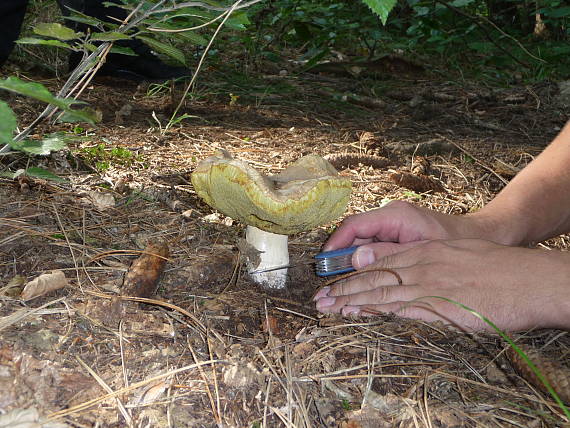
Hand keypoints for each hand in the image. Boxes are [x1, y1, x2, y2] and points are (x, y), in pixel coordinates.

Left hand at [314, 239, 569, 330]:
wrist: (526, 278)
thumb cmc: (495, 267)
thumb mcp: (454, 254)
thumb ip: (424, 258)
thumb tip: (399, 265)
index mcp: (424, 251)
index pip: (378, 259)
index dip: (352, 270)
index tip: (333, 280)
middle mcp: (420, 264)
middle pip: (372, 274)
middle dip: (342, 286)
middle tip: (319, 298)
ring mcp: (428, 284)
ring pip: (380, 290)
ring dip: (350, 299)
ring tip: (327, 306)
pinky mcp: (438, 304)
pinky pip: (400, 306)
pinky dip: (376, 309)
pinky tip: (359, 313)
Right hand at [324, 201, 502, 268]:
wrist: (483, 235)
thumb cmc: (457, 241)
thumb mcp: (423, 249)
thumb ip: (388, 254)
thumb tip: (355, 259)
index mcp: (395, 215)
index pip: (354, 226)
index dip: (335, 244)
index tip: (323, 263)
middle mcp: (389, 218)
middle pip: (353, 236)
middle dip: (337, 259)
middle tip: (324, 283)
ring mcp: (392, 227)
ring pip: (360, 245)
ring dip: (348, 265)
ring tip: (333, 288)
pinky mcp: (396, 237)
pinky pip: (372, 250)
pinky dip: (362, 266)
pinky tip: (355, 283)